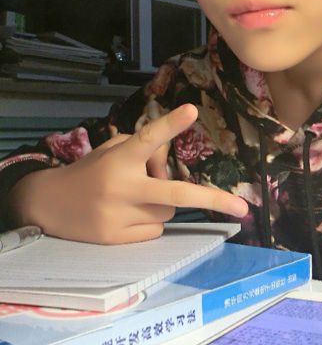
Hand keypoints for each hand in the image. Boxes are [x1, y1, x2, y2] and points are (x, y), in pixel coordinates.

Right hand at [8, 104, 248, 243]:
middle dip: (212, 200)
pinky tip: (128, 215)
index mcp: (120, 158)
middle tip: (243, 208)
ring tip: (137, 197)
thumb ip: (145, 151)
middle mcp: (121, 187)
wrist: (49, 205)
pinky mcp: (115, 239)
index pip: (147, 138)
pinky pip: (155, 230)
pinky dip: (151, 222)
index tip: (191, 110)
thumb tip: (170, 163)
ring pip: (168, 212)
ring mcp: (118, 216)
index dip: (169, 125)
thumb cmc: (92, 170)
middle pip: (174, 194)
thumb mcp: (115, 150)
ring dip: (164, 205)